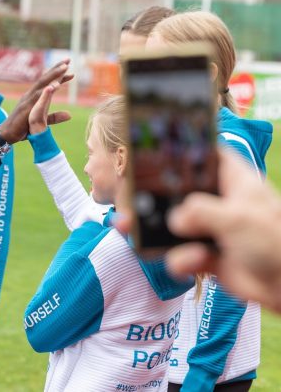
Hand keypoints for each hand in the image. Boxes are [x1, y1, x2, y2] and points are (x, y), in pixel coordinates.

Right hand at [0, 59, 72, 142]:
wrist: (6, 134)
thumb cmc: (21, 127)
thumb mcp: (41, 121)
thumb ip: (55, 117)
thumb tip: (70, 115)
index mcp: (33, 97)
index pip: (47, 83)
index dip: (58, 76)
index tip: (69, 70)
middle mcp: (30, 95)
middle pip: (45, 78)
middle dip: (56, 68)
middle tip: (68, 59)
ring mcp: (27, 99)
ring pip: (42, 84)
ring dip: (53, 75)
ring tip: (64, 67)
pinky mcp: (26, 107)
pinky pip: (38, 97)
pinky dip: (47, 90)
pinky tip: (56, 85)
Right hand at [164, 150, 280, 311]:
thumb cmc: (275, 244)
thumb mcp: (238, 218)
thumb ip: (200, 211)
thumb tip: (175, 220)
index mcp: (236, 182)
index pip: (210, 155)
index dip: (188, 151)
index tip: (162, 153)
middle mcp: (220, 202)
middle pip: (182, 190)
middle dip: (165, 200)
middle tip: (146, 203)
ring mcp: (210, 229)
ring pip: (174, 225)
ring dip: (170, 237)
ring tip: (175, 242)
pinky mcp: (204, 254)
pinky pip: (178, 254)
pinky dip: (182, 259)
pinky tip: (195, 262)